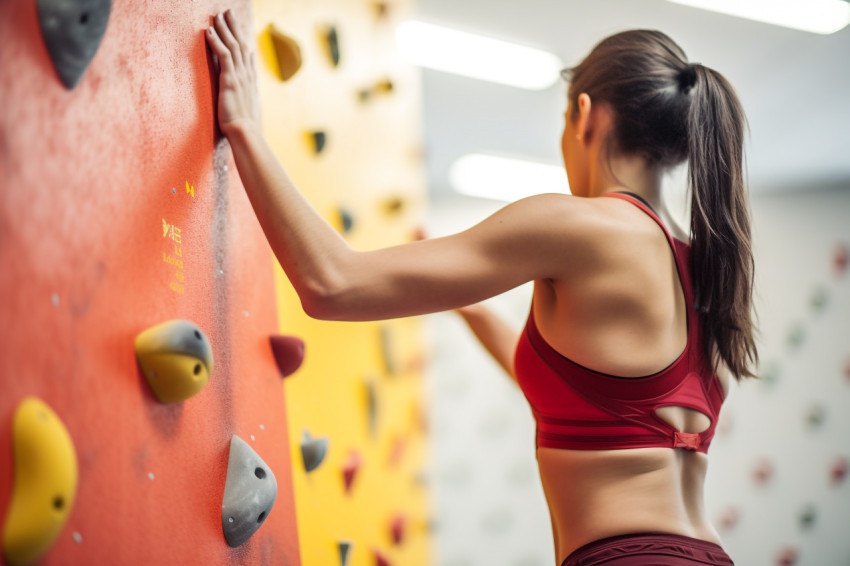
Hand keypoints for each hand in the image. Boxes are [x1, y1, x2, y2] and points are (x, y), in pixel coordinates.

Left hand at [205, 10, 259, 136]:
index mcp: (250, 81)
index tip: (237, 28)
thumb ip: (244, 98)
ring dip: (224, 29)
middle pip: (240, 44)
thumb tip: (243, 94)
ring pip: (232, 46)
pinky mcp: (230, 80)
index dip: (241, 39)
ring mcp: (240, 76)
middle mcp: (247, 75)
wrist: (245, 132)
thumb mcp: (246, 109)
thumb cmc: (244, 127)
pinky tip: (209, 31)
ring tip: (217, 16)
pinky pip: (223, 55)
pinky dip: (216, 41)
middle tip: (228, 11)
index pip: (246, 55)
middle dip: (234, 26)